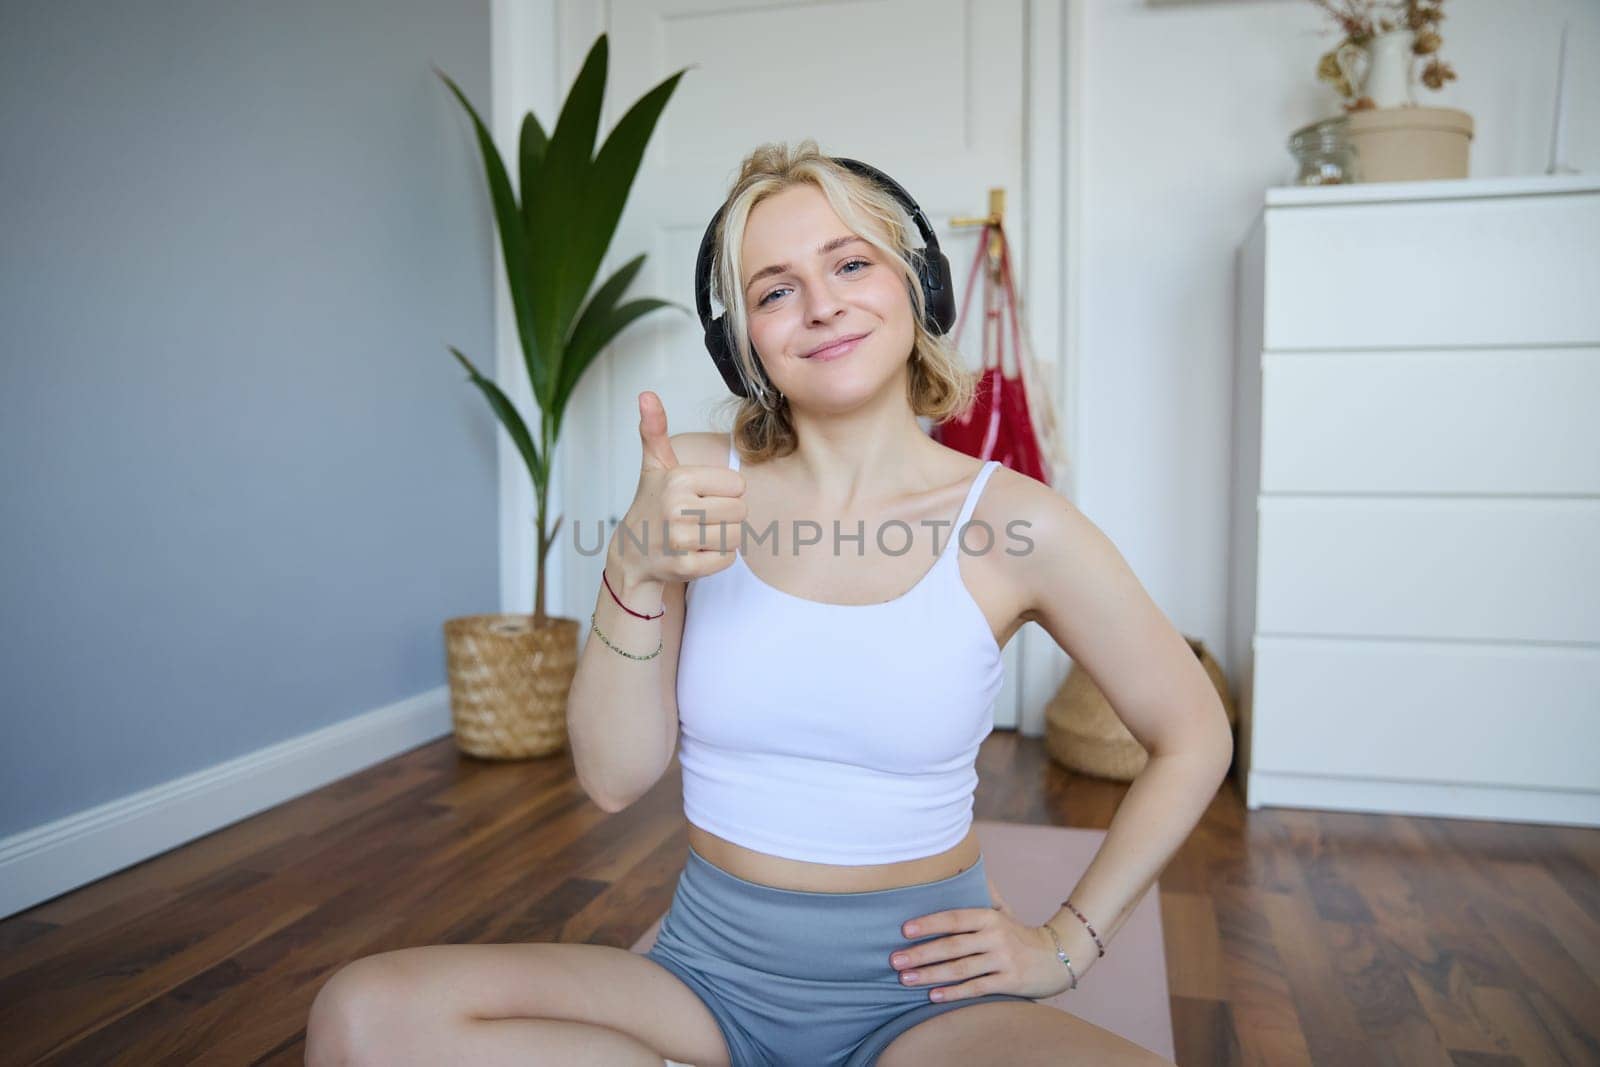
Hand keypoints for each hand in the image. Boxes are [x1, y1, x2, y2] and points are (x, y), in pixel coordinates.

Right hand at [611, 391, 744, 585]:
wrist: (633, 552)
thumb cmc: (653, 504)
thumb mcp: (655, 465)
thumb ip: (655, 430)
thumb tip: (646, 395)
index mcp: (679, 478)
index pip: (738, 485)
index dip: (724, 492)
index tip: (700, 496)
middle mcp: (678, 507)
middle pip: (740, 511)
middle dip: (726, 516)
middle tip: (700, 517)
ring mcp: (680, 540)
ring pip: (736, 536)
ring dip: (723, 537)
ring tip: (698, 534)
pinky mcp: (686, 567)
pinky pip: (727, 559)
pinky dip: (718, 558)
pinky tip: (696, 552)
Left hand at [888, 873, 1077, 1002]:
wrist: (1057, 957)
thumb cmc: (1018, 935)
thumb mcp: (1002, 912)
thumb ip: (981, 895)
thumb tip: (959, 865)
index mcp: (989, 916)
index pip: (953, 918)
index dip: (928, 924)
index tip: (904, 930)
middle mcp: (995, 936)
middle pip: (952, 946)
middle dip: (920, 953)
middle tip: (894, 960)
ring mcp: (1003, 959)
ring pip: (960, 969)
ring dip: (930, 975)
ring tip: (906, 979)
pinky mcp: (1010, 982)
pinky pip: (976, 988)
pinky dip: (953, 993)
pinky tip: (932, 996)